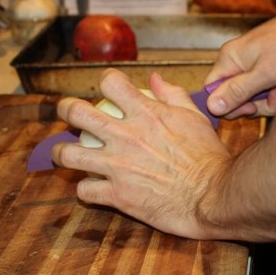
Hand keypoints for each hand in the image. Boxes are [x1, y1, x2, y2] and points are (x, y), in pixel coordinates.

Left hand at [52, 68, 232, 238]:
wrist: (213, 197)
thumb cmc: (208, 157)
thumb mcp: (194, 117)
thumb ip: (172, 94)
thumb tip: (153, 78)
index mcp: (145, 113)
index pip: (110, 82)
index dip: (105, 81)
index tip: (107, 89)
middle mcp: (125, 136)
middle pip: (76, 113)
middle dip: (66, 109)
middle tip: (69, 114)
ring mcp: (117, 166)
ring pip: (68, 154)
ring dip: (62, 152)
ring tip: (64, 152)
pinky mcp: (117, 195)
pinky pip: (85, 191)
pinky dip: (86, 188)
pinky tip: (93, 186)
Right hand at [205, 0, 275, 117]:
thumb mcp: (263, 74)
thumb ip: (237, 91)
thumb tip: (211, 107)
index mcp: (228, 59)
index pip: (211, 90)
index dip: (225, 105)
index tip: (246, 109)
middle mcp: (236, 62)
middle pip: (232, 96)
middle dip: (253, 103)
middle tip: (271, 99)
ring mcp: (252, 66)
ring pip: (251, 97)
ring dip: (269, 99)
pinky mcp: (266, 70)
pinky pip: (264, 91)